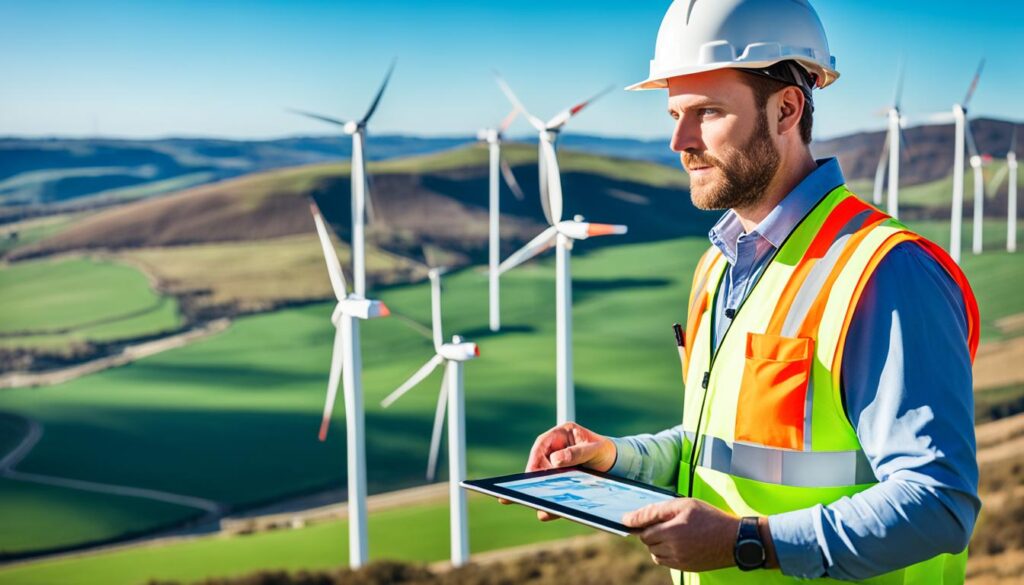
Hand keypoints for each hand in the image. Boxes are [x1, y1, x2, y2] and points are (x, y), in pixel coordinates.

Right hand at [499, 422, 615, 520]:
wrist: (617, 464)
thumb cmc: (605, 450)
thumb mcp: (595, 449)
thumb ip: (577, 453)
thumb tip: (555, 460)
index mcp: (561, 434)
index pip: (542, 444)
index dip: (535, 459)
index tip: (531, 473)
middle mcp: (555, 449)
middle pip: (538, 463)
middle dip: (533, 478)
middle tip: (526, 492)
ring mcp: (557, 466)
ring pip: (543, 479)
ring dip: (540, 492)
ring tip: (538, 505)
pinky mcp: (561, 480)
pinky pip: (552, 491)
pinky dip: (551, 501)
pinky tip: (548, 512)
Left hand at [622, 498, 746, 571]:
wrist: (733, 539)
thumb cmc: (709, 517)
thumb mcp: (683, 505)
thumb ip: (654, 511)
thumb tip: (629, 519)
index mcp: (672, 532)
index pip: (643, 532)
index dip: (642, 524)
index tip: (640, 521)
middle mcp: (673, 550)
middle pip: (648, 542)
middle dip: (652, 532)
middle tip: (667, 522)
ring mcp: (679, 561)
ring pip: (655, 553)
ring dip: (658, 543)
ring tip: (674, 532)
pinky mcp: (685, 567)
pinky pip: (665, 561)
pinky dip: (666, 552)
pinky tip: (679, 542)